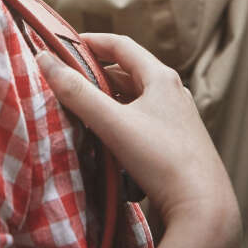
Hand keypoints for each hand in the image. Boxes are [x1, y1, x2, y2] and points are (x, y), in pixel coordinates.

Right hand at [35, 32, 239, 247]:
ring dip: (111, 99)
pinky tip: (111, 138)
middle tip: (69, 79)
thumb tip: (45, 60)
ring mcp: (179, 117)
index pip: (122, 45)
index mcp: (161, 77)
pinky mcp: (179, 141)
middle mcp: (174, 92)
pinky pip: (145, 120)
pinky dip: (124, 120)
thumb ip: (77, 93)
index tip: (66, 44)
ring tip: (85, 108)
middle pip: (129, 72)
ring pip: (137, 98)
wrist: (202, 206)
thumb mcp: (112, 123)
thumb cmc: (161, 159)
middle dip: (97, 73)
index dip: (92, 41)